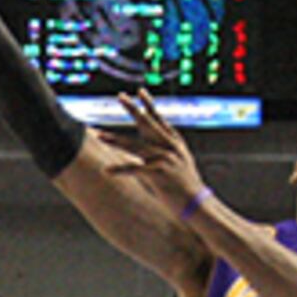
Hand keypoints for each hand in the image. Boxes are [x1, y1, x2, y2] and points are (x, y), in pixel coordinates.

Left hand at [106, 88, 206, 216]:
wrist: (198, 205)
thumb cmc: (186, 187)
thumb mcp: (180, 163)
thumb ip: (168, 151)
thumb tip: (154, 145)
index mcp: (175, 143)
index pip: (160, 119)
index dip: (149, 105)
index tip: (140, 91)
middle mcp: (170, 147)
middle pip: (148, 124)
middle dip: (133, 109)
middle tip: (120, 96)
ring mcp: (165, 159)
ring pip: (135, 146)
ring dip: (115, 140)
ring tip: (98, 135)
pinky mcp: (159, 174)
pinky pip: (134, 169)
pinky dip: (119, 170)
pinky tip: (106, 170)